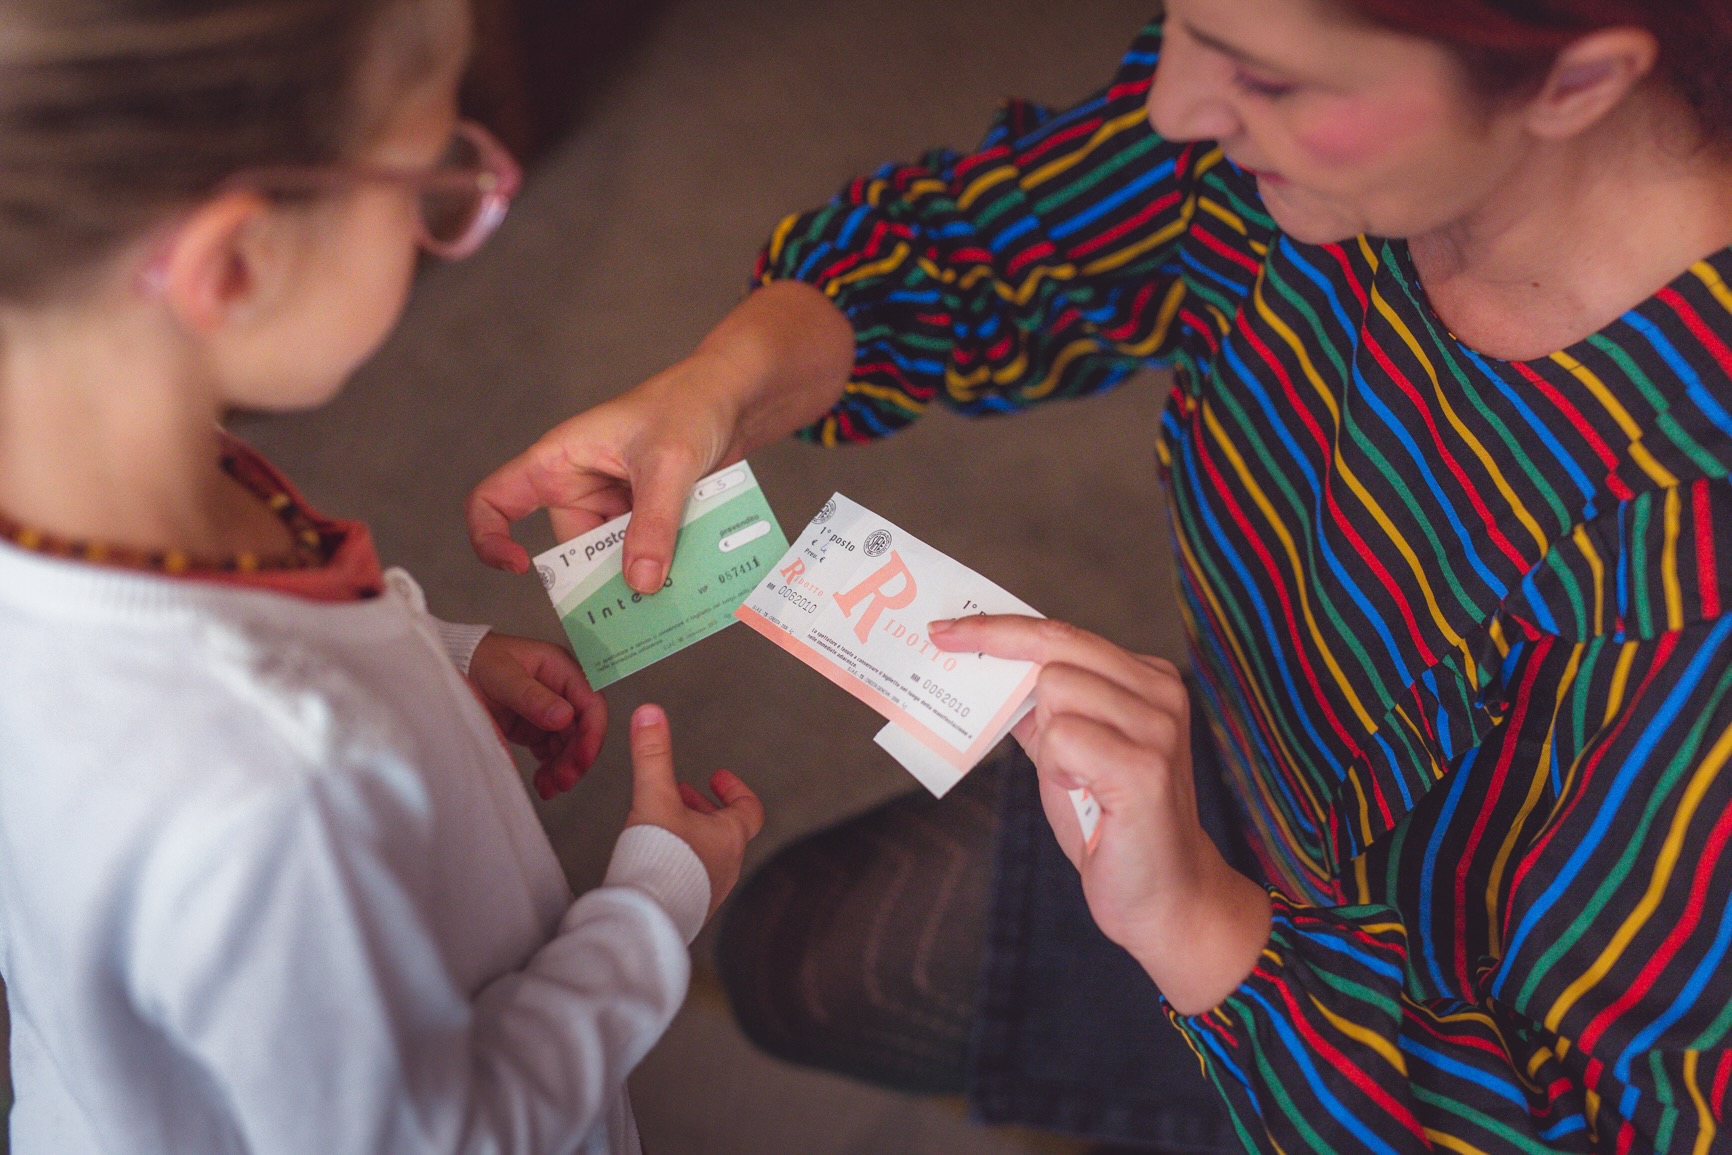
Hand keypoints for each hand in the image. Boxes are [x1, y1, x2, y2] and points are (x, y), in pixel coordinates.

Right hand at [465, 281, 853, 591]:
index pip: (494, 500)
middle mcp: (577, 486)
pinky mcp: (644, 516)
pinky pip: (644, 552)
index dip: (489, 537)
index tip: (519, 566)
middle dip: (597, 581)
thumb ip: (654, 524)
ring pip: (612, 558)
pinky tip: (689, 583)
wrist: (734, 397)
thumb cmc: (688, 406)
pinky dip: (662, 566)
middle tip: (631, 609)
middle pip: (569, 550)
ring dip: (639, 576)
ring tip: (671, 598)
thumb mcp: (669, 466)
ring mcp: (612, 504)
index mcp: (558, 461)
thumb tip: (640, 584)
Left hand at [467, 633, 607, 799]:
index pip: (591, 702)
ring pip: (570, 745)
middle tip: (564, 781)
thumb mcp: (502, 676)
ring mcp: (549, 710)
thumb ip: (532, 696)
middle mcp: (561, 690)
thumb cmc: (477, 660)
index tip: (582, 758)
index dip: (592, 732)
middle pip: (583, 729)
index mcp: (560, 669)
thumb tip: (565, 717)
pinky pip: (552, 752)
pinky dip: (551, 769)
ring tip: (550, 788)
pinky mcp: (535, 728)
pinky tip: (543, 783)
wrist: (452, 667)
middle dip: (576, 757)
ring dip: (565, 768)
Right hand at [625, 704, 764, 918]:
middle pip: (726, 831)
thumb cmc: (658, 860)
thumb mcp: (655, 797)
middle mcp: (726, 867)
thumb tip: (651, 712)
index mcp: (729, 838)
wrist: (645, 919)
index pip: (749, 810)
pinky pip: (690, 878)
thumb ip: (652, 755)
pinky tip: (651, 858)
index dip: (735, 790)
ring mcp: (709, 892)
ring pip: (708, 855)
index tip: (717, 776)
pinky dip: (678, 860)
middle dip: (703, 809)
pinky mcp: (687, 910)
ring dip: (690, 834)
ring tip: (661, 822)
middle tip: (681, 794)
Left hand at [930, 616, 1270, 1014]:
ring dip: (1049, 742)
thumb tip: (982, 667)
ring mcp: (1157, 728)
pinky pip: (1064, 739)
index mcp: (1147, 679)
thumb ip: (1039, 709)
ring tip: (1078, 779)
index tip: (943, 628)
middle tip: (987, 702)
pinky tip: (1085, 793)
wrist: (1164, 896)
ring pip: (1056, 691)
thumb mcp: (1068, 752)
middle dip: (1008, 673)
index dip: (999, 629)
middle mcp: (1160, 694)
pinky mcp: (1145, 769)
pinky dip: (1058, 769)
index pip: (1062, 633)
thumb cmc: (1111, 822)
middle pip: (1055, 651)